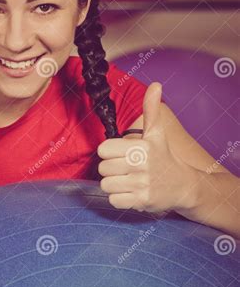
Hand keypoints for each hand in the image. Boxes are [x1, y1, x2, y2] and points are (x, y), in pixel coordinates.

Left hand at [97, 83, 192, 212]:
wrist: (184, 186)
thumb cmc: (164, 157)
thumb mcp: (157, 133)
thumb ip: (151, 110)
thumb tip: (155, 85)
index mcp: (140, 147)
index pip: (103, 150)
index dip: (109, 152)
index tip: (120, 154)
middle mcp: (141, 165)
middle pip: (103, 169)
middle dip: (111, 169)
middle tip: (125, 169)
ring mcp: (141, 185)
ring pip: (106, 185)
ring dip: (114, 184)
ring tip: (127, 180)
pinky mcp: (141, 201)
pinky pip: (114, 200)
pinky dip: (119, 198)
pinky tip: (130, 192)